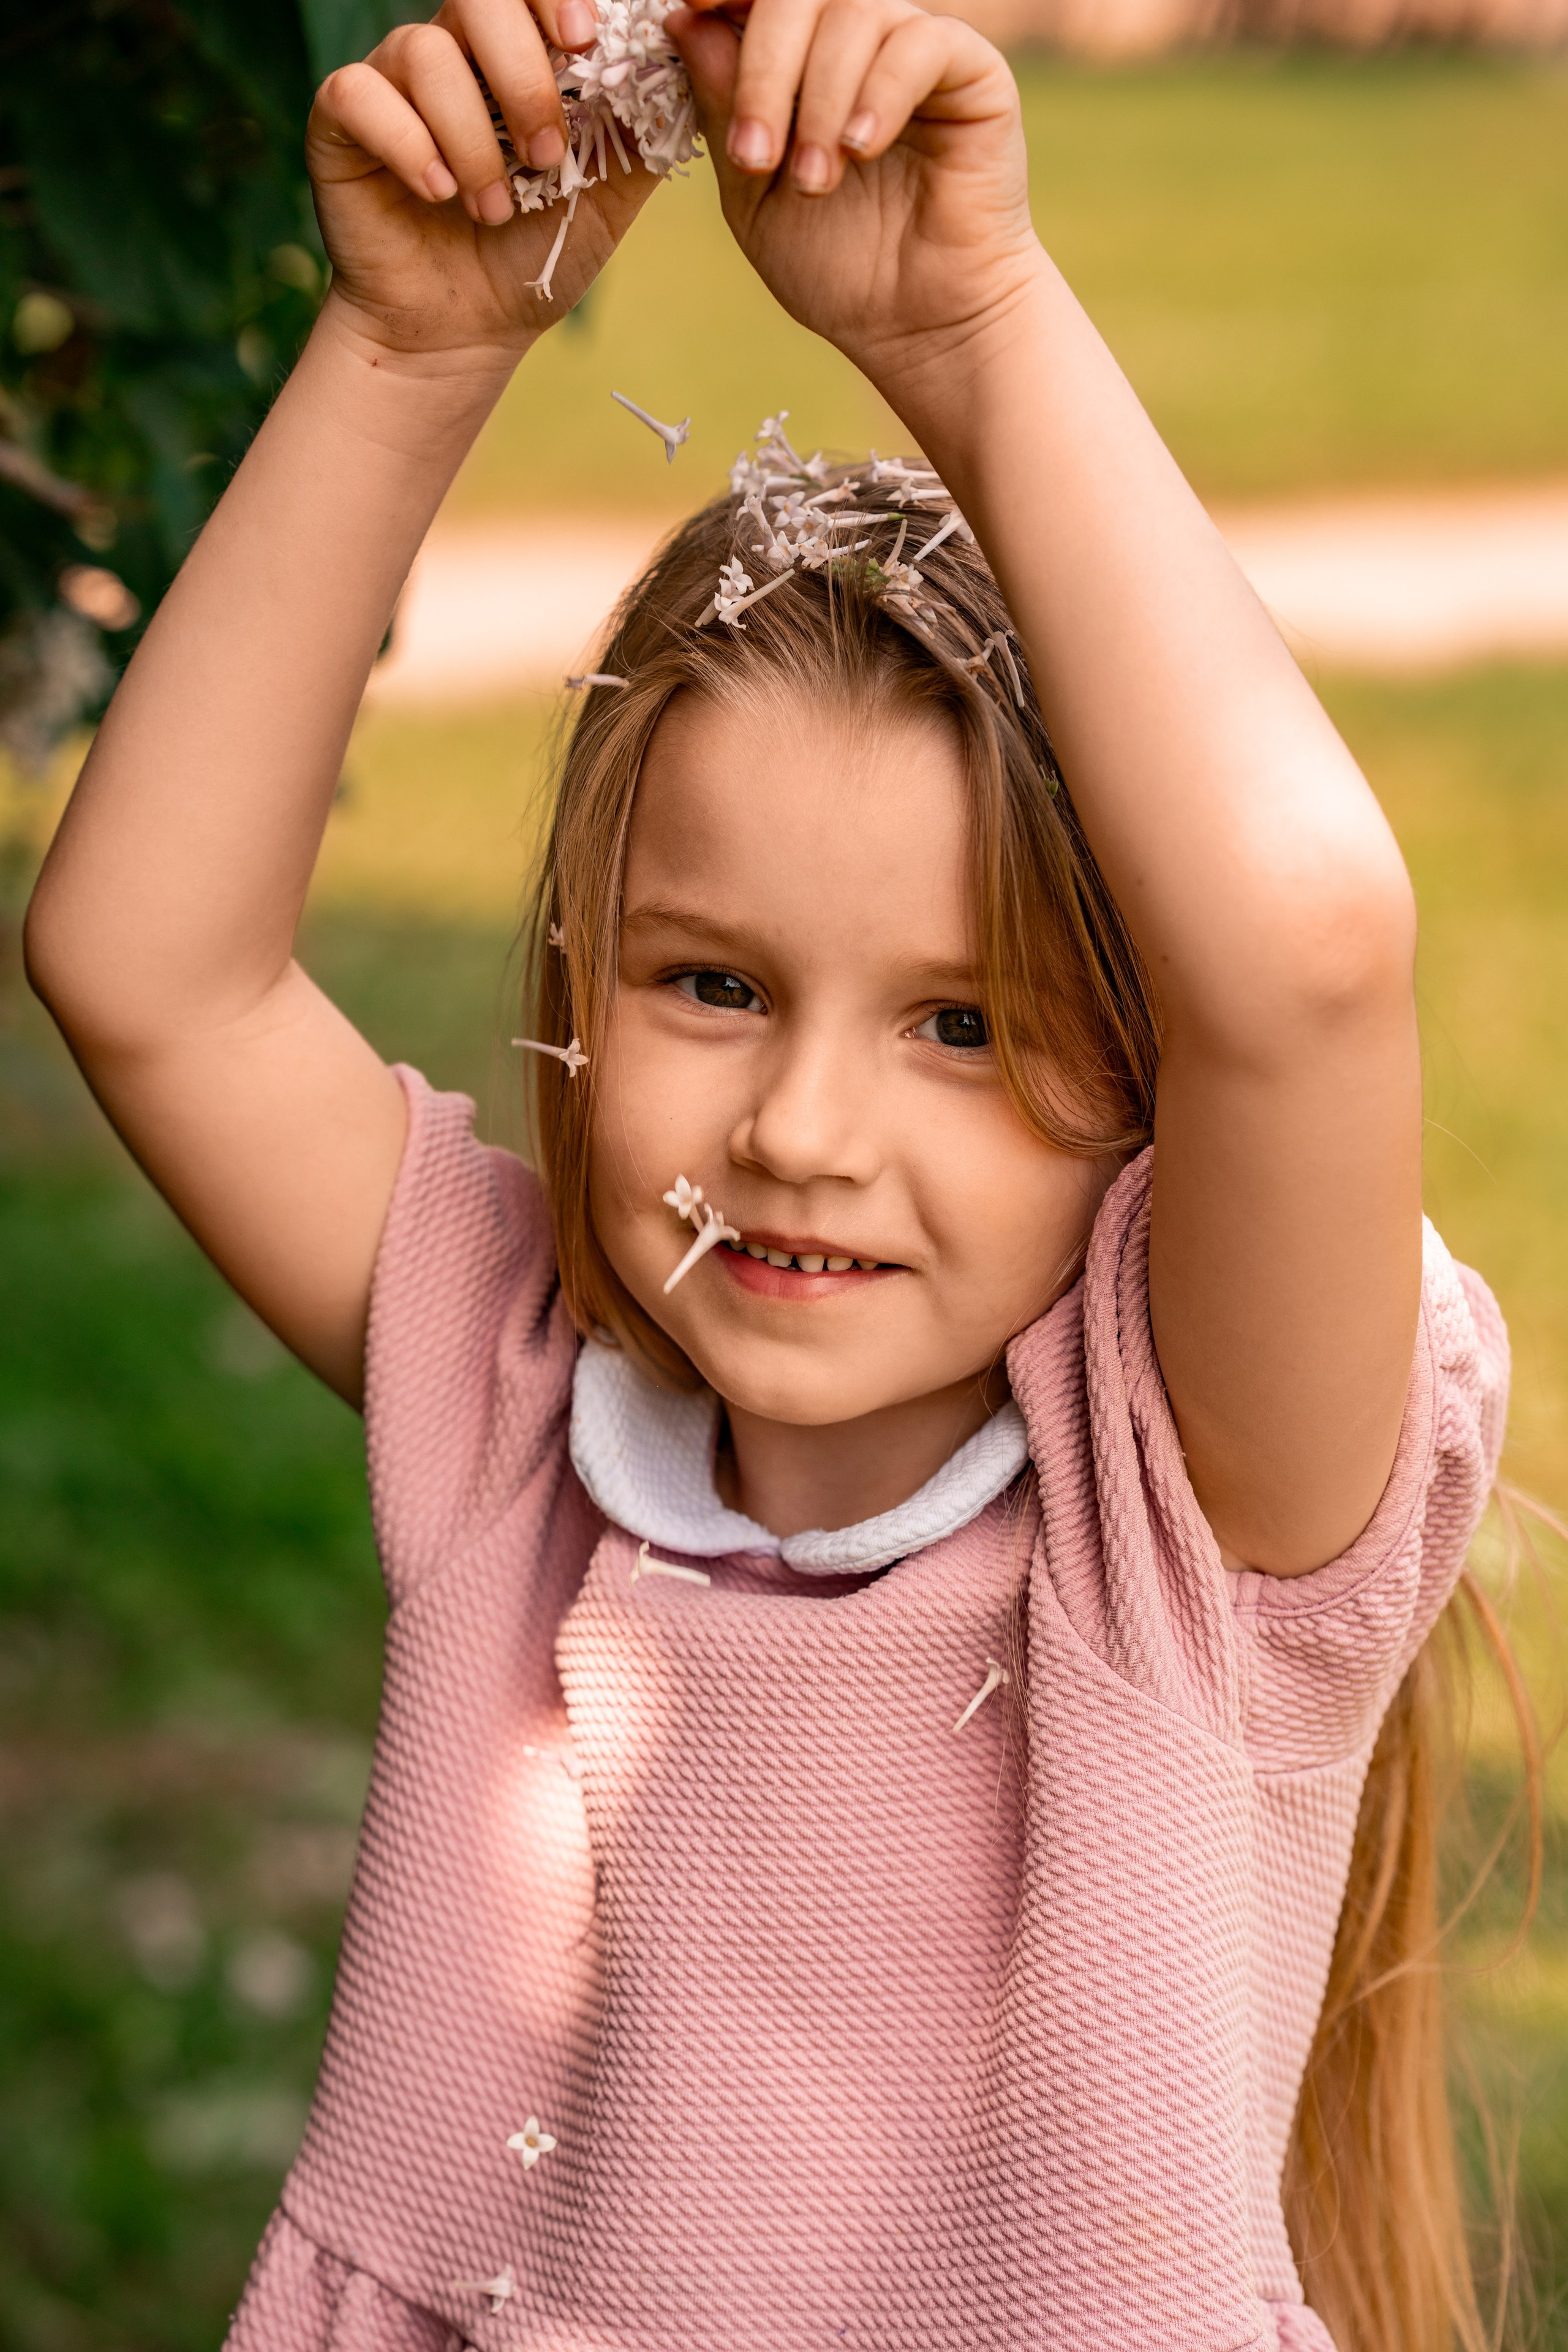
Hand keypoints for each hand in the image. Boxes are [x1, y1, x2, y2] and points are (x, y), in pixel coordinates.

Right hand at [306, 0, 660, 357]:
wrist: (463, 332)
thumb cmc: (532, 256)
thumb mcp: (609, 198)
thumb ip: (643, 133)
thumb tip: (687, 68)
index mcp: (514, 53)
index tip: (588, 41)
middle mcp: (452, 51)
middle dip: (523, 73)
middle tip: (548, 155)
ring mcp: (392, 80)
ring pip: (424, 51)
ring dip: (472, 137)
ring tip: (494, 208)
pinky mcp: (341, 120)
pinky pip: (360, 93)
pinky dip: (408, 144)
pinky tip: (437, 193)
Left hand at [669, 0, 1043, 377]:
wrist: (920, 325)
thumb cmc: (838, 267)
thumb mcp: (754, 193)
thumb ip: (722, 107)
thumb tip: (684, 19)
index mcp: (802, 62)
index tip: (692, 7)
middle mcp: (859, 42)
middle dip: (763, 70)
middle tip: (754, 158)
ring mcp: (915, 50)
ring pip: (856, 13)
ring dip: (819, 100)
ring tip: (814, 181)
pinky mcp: (972, 71)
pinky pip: (922, 42)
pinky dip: (881, 92)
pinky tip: (862, 149)